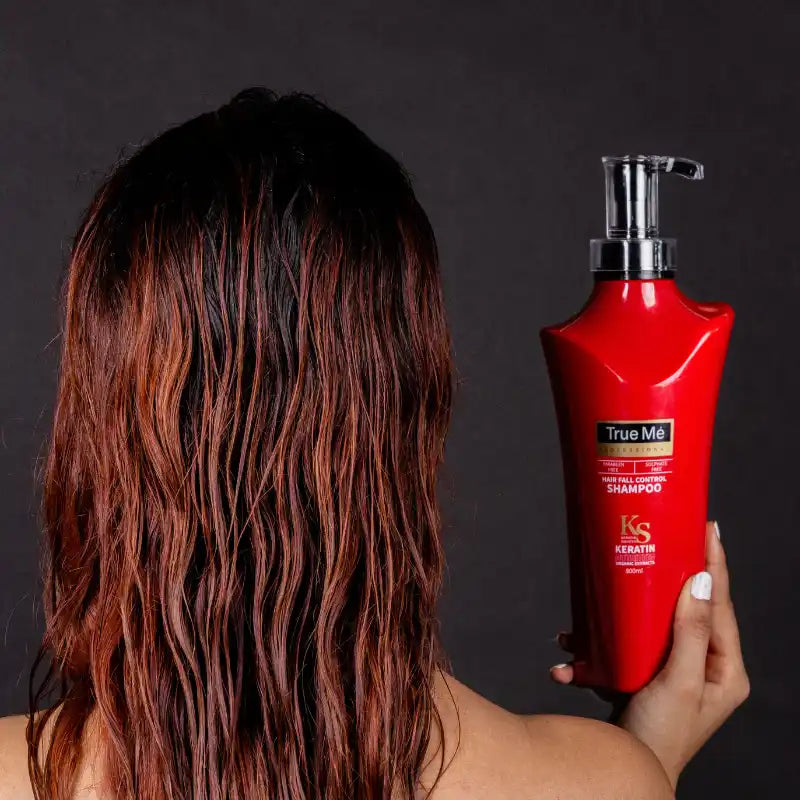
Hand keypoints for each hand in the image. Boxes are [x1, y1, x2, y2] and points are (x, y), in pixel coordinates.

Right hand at [550, 521, 749, 788]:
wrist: (625, 774)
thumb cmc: (659, 737)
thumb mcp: (679, 682)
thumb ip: (689, 632)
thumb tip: (700, 581)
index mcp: (723, 669)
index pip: (720, 604)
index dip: (714, 564)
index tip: (706, 528)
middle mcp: (699, 666)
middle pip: (684, 607)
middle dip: (661, 579)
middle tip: (654, 542)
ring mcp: (669, 670)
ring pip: (646, 624)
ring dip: (613, 618)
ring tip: (588, 617)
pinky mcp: (641, 676)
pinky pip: (620, 648)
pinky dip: (594, 649)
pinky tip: (569, 658)